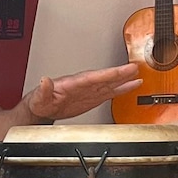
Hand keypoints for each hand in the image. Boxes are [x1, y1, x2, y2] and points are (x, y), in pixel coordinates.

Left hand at [25, 64, 140, 120]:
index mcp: (72, 84)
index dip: (106, 74)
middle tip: (134, 68)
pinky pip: (109, 92)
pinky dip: (121, 89)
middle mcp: (83, 85)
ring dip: (123, 79)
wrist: (43, 108)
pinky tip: (131, 86)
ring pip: (109, 83)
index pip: (92, 77)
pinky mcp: (92, 98)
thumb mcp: (39, 98)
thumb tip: (44, 80)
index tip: (118, 70)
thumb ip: (44, 90)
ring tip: (137, 75)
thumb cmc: (40, 102)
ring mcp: (89, 91)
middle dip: (119, 74)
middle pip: (104, 77)